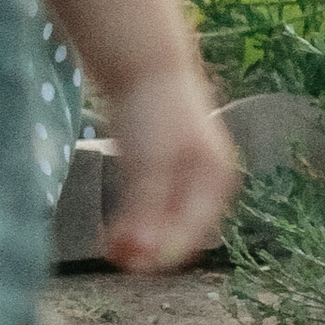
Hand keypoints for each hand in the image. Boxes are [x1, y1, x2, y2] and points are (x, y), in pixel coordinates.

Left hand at [101, 69, 240, 272]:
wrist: (142, 62)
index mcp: (215, 182)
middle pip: (181, 232)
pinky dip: (137, 219)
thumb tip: (144, 258)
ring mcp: (190, 174)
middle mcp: (208, 182)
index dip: (159, 254)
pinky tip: (115, 225)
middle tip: (111, 253)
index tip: (124, 263)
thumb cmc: (152, 111)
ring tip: (110, 243)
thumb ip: (147, 211)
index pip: (191, 236)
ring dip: (142, 236)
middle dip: (149, 248)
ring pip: (167, 221)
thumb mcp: (149, 164)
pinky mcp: (168, 167)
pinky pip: (155, 206)